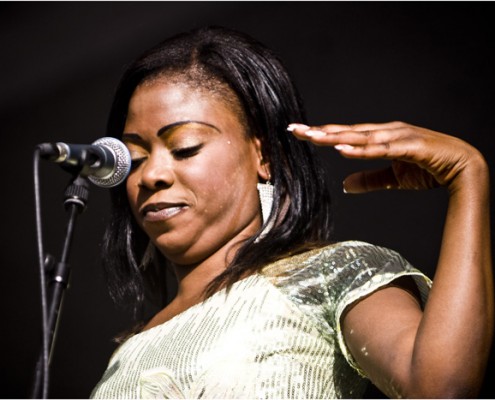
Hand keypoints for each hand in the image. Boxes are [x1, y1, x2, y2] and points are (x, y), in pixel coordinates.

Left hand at [288, 121, 485, 193]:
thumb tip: (344, 185)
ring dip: (335, 137)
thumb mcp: (392, 177)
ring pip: (360, 137)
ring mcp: (398, 136)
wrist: (464, 167)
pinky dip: (361, 149)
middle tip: (294, 129)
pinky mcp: (410, 147)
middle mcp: (386, 132)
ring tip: (311, 137)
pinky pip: (381, 149)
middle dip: (320, 131)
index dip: (323, 134)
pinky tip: (342, 149)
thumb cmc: (429, 168)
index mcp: (381, 136)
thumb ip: (368, 179)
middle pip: (347, 132)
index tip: (300, 133)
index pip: (346, 135)